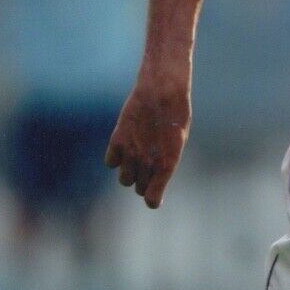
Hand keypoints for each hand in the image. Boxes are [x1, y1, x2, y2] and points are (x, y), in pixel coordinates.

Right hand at [105, 81, 191, 208]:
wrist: (163, 90)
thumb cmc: (176, 114)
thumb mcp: (178, 141)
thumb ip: (166, 161)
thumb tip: (154, 176)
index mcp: (166, 165)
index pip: (152, 199)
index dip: (152, 199)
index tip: (153, 196)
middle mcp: (147, 162)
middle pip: (138, 188)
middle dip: (143, 181)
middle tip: (149, 165)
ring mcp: (130, 152)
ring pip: (124, 180)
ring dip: (130, 172)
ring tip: (138, 157)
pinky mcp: (117, 140)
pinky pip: (110, 162)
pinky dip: (116, 158)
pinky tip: (125, 146)